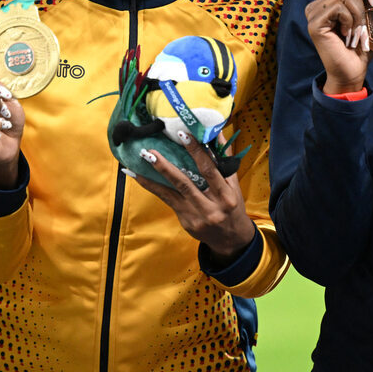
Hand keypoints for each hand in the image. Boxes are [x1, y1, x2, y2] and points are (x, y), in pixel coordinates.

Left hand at [134, 131, 256, 263]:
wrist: (231, 239)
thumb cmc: (233, 207)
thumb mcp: (234, 185)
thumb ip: (224, 159)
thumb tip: (216, 132)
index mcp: (226, 196)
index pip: (209, 170)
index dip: (196, 152)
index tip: (183, 135)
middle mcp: (211, 208)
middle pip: (185, 183)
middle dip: (166, 166)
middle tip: (151, 151)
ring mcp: (196, 216)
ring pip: (172, 192)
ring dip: (154, 175)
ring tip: (141, 159)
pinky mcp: (185, 220)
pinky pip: (167, 199)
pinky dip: (152, 186)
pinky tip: (138, 175)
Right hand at [305, 0, 372, 93]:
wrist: (352, 71)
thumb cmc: (360, 46)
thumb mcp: (366, 18)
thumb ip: (366, 0)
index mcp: (327, 0)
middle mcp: (316, 4)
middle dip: (362, 5)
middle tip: (364, 27)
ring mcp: (313, 13)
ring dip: (358, 16)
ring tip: (357, 34)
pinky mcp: (314, 23)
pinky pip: (339, 8)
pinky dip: (350, 22)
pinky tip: (347, 36)